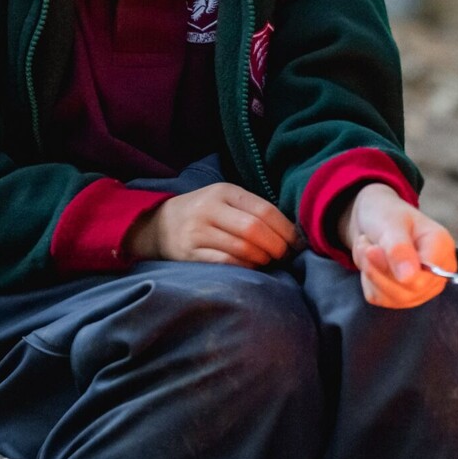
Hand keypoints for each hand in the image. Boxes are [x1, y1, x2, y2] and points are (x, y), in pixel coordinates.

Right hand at [126, 183, 296, 266]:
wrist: (160, 225)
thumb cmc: (205, 213)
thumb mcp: (225, 200)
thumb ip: (252, 210)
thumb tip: (292, 233)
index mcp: (224, 192)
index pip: (264, 210)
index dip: (286, 229)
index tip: (298, 242)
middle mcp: (209, 209)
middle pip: (254, 229)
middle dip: (276, 245)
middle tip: (285, 255)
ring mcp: (197, 232)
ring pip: (241, 248)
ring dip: (262, 258)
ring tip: (269, 260)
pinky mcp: (189, 254)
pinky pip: (226, 263)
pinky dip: (245, 267)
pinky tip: (252, 267)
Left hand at [340, 182, 455, 308]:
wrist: (374, 219)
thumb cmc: (388, 214)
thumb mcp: (391, 223)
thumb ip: (400, 249)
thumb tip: (408, 278)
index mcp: (443, 248)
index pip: (424, 277)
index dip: (395, 268)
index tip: (372, 249)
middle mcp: (438, 273)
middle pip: (407, 290)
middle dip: (378, 268)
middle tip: (366, 245)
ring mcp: (422, 289)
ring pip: (392, 298)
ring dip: (371, 273)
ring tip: (367, 249)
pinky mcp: (402, 298)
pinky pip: (380, 298)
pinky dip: (368, 280)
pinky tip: (371, 264)